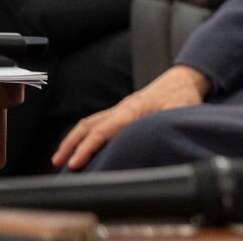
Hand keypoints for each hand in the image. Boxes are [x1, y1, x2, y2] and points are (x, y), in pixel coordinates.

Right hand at [52, 65, 210, 169]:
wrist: (185, 78)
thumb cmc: (184, 95)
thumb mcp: (181, 112)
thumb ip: (167, 126)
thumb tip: (157, 143)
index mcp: (133, 110)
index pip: (103, 131)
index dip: (87, 148)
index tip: (74, 164)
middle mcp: (122, 108)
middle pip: (88, 125)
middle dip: (70, 144)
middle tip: (58, 164)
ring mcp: (121, 108)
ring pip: (90, 122)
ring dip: (74, 139)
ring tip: (61, 158)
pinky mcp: (124, 110)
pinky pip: (98, 121)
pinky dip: (86, 133)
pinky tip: (82, 145)